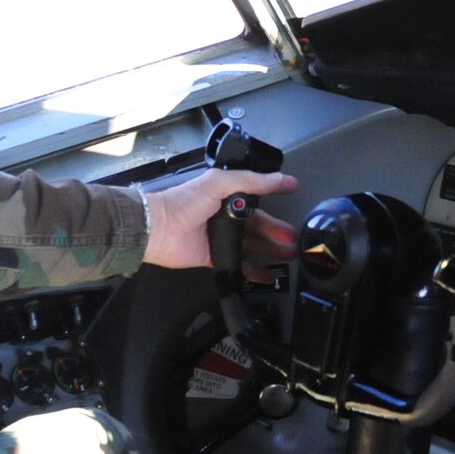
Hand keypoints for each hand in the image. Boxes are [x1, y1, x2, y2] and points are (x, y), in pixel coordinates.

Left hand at [142, 168, 298, 273]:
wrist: (158, 229)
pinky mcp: (215, 257)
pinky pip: (240, 264)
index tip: (296, 191)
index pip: (257, 195)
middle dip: (278, 230)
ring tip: (290, 255)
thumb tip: (280, 178)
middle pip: (259, 224)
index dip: (275, 194)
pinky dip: (254, 271)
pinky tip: (269, 275)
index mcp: (227, 195)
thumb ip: (249, 180)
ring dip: (272, 250)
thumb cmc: (185, 201)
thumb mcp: (218, 183)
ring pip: (253, 245)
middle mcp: (226, 215)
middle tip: (296, 238)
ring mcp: (222, 238)